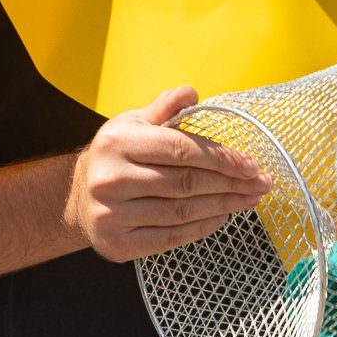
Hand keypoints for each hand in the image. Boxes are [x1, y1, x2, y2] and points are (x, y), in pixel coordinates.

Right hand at [67, 86, 271, 263]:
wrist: (77, 197)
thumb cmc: (115, 156)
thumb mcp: (133, 124)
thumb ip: (164, 109)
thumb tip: (192, 92)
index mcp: (118, 143)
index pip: (181, 150)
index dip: (221, 158)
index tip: (251, 165)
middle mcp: (111, 179)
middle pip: (186, 183)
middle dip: (231, 184)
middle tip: (260, 185)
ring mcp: (112, 215)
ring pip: (182, 212)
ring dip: (223, 206)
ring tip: (248, 200)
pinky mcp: (117, 244)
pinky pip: (171, 237)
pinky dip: (202, 227)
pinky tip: (222, 217)